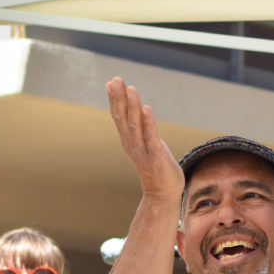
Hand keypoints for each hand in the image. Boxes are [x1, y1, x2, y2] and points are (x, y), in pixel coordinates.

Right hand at [106, 76, 183, 196]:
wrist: (162, 193)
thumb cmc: (154, 165)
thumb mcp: (143, 144)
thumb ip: (138, 127)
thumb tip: (134, 109)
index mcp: (128, 140)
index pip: (118, 116)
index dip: (114, 99)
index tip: (111, 81)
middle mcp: (132, 144)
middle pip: (123, 118)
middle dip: (119, 98)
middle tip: (116, 80)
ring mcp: (143, 150)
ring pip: (135, 125)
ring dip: (132, 107)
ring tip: (131, 89)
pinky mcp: (156, 156)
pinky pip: (151, 137)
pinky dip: (148, 123)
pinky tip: (147, 109)